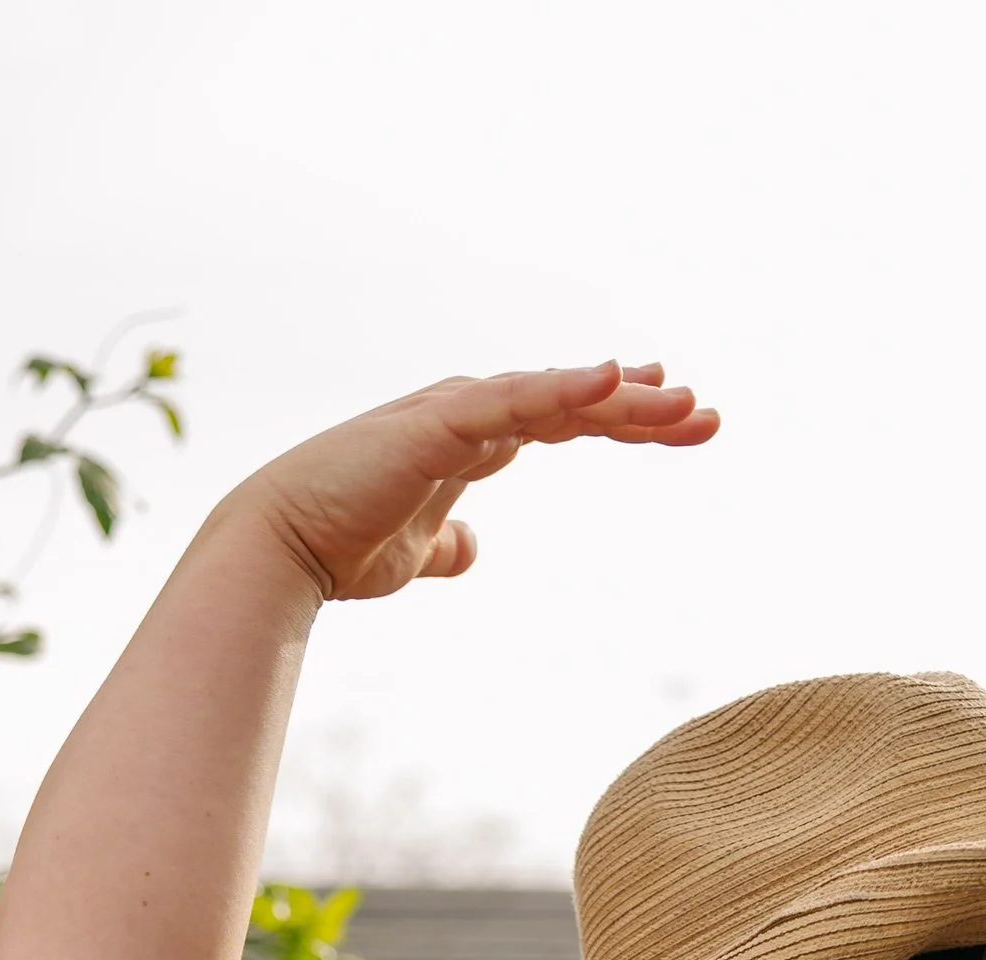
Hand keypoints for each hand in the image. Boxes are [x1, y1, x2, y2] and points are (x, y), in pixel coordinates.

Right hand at [237, 362, 716, 604]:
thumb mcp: (416, 554)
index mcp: (467, 439)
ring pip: (555, 396)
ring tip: (685, 404)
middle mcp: (465, 414)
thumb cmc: (340, 547)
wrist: (281, 551)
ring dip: (621, 400)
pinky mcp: (438, 425)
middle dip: (638, 406)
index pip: (558, 419)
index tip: (670, 419)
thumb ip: (448, 545)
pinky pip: (514, 400)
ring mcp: (452, 414)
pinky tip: (613, 380)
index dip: (613, 417)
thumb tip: (475, 548)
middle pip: (570, 401)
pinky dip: (563, 387)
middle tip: (704, 413)